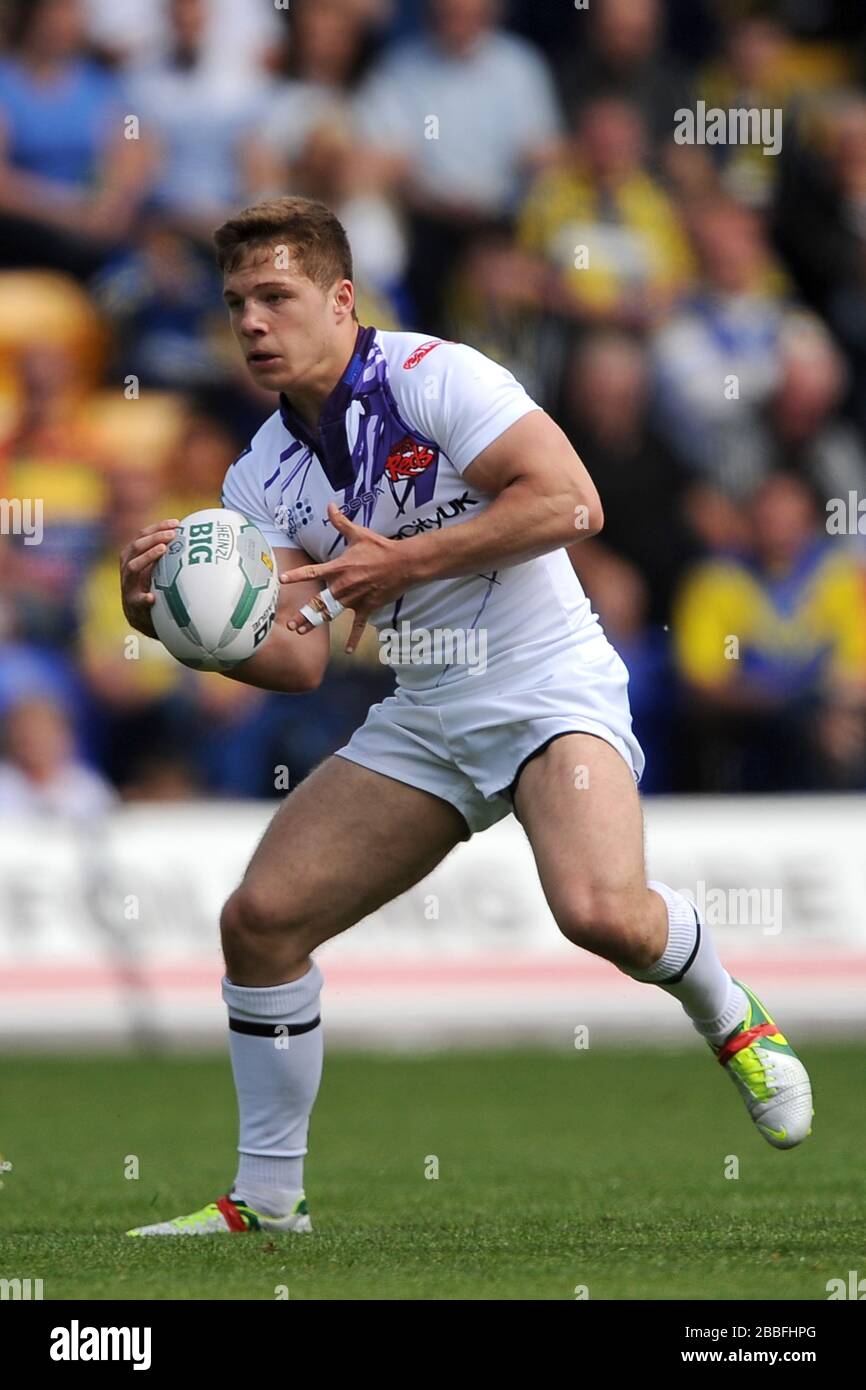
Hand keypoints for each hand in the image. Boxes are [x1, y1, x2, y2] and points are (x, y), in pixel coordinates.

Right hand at [119, 518, 178, 636]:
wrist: (142, 617)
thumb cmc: (154, 587)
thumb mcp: (158, 569)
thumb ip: (168, 556)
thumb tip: (195, 539)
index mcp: (133, 556)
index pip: (142, 536)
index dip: (158, 527)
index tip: (177, 523)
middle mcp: (127, 568)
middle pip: (136, 547)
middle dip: (154, 538)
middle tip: (172, 535)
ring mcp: (128, 585)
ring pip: (132, 567)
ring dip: (147, 556)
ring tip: (163, 550)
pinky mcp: (132, 604)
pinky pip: (136, 600)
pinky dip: (143, 598)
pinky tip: (152, 597)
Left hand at [279, 503, 409, 652]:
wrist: (404, 563)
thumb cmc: (380, 548)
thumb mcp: (358, 534)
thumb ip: (340, 522)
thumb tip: (329, 505)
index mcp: (339, 568)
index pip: (312, 572)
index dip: (296, 576)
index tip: (281, 581)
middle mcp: (343, 586)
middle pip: (318, 603)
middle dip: (304, 615)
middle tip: (290, 625)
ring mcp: (355, 600)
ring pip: (331, 615)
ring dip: (315, 624)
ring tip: (301, 632)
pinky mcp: (367, 608)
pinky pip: (358, 627)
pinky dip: (352, 639)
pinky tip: (346, 651)